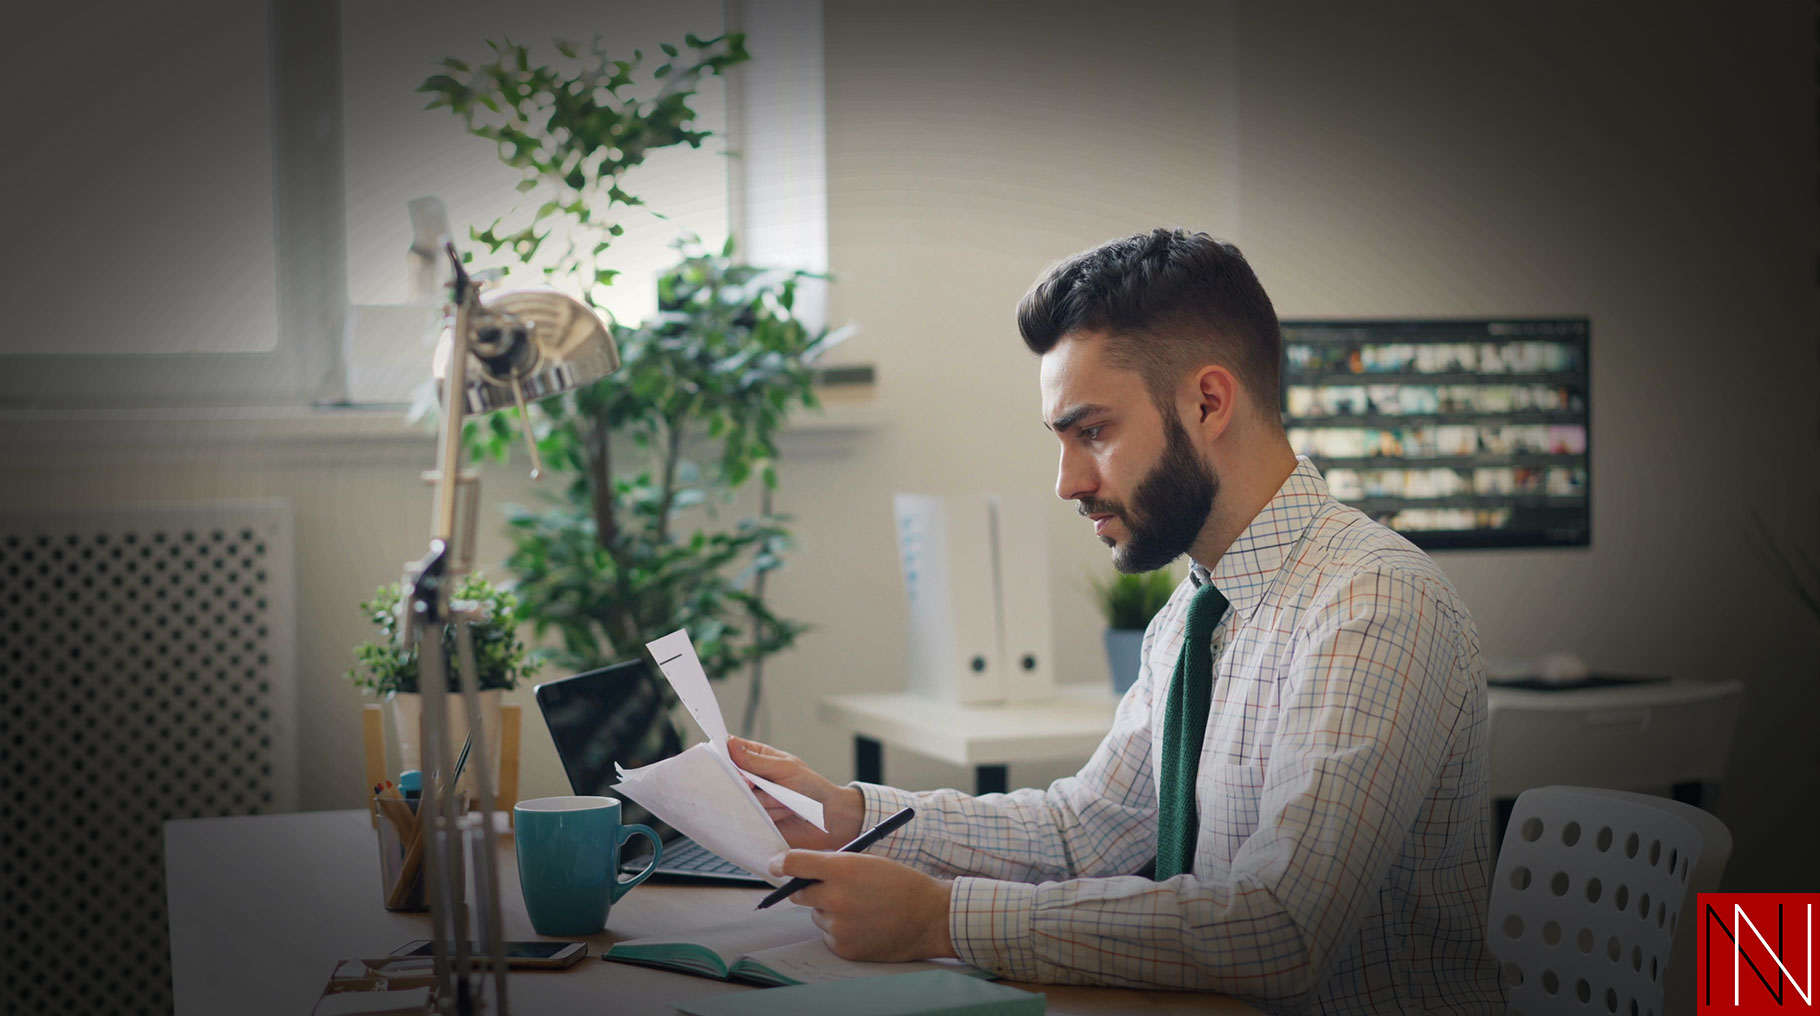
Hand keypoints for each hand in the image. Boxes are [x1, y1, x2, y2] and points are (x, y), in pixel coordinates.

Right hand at [729, 737, 864, 848]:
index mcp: (758, 758)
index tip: (724, 759)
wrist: (828, 819)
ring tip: (785, 801)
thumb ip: (756, 760)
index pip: (731, 750)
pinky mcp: (755, 820)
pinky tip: (784, 813)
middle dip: (746, 782)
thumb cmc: (811, 788)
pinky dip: (769, 815)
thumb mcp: (785, 768)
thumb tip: (731, 744)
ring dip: (767, 801)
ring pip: (741, 799)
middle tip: (756, 784)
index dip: (723, 754)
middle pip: (730, 777)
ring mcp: (752, 800)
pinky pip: (749, 818)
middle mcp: (751, 779)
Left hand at [770, 849, 954, 961]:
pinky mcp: (843, 947)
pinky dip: (840, 930)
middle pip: (799, 893)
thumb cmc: (901, 884)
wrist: (929, 917)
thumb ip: (834, 864)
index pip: (795, 863)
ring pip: (817, 915)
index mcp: (843, 868)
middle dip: (808, 888)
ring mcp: (838, 925)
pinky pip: (829, 935)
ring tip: (861, 908)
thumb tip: (803, 869)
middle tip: (828, 888)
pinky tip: (864, 924)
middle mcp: (836, 898)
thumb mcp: (868, 861)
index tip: (776, 864)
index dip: (781, 863)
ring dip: (829, 911)